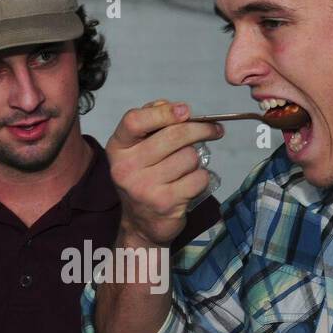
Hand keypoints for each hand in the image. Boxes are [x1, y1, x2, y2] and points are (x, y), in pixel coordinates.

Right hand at [106, 99, 223, 246]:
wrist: (141, 223)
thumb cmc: (144, 178)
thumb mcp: (137, 148)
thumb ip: (153, 122)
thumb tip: (178, 109)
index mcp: (118, 148)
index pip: (135, 120)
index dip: (163, 112)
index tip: (186, 111)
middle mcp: (126, 168)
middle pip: (173, 136)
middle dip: (200, 129)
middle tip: (214, 129)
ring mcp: (144, 187)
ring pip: (189, 157)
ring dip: (196, 160)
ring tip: (186, 168)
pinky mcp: (165, 203)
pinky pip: (198, 178)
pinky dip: (201, 178)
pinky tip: (190, 183)